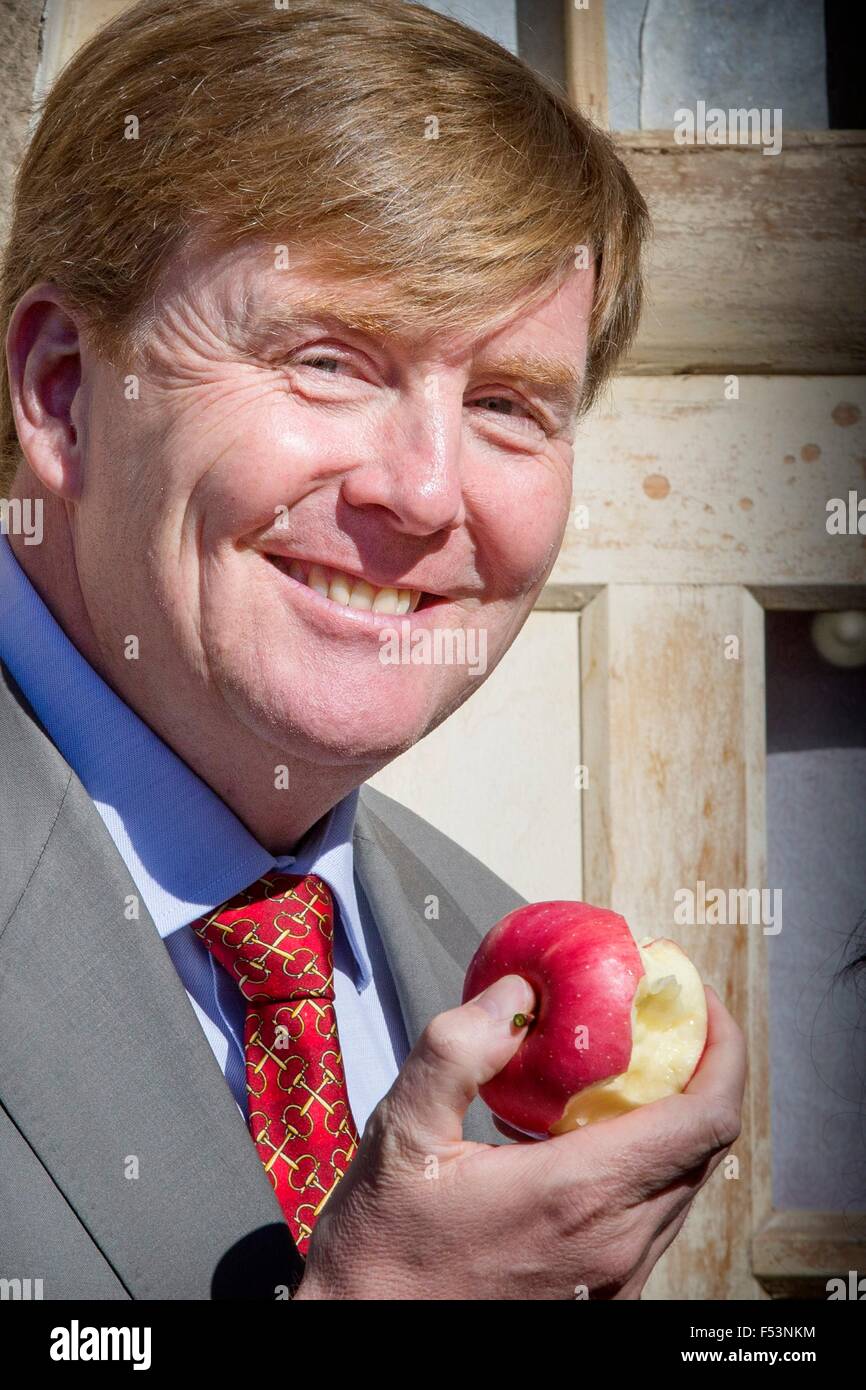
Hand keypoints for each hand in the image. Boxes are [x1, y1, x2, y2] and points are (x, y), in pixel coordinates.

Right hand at [294, 976, 744, 1299]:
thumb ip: (458, 1049)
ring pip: (681, 1187)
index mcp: (579, 1194)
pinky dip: (643, 1166)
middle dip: (700, 1075)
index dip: (723, 1051)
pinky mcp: (603, 1302)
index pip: (705, 1119)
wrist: (369, 1340)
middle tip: (663, 1024)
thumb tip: (516, 991)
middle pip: (704, 1149)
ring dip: (672, 1122)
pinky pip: (651, 1221)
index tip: (700, 1003)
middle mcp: (616, 1244)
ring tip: (624, 1074)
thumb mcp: (400, 1133)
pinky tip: (584, 1140)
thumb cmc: (381, 1249)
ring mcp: (615, 1281)